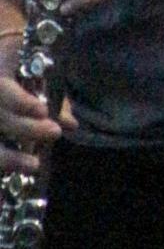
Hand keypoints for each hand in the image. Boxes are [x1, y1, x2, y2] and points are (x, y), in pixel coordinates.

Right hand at [0, 30, 66, 175]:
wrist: (1, 61)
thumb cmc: (20, 60)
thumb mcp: (35, 68)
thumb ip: (50, 94)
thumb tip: (71, 124)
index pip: (2, 91)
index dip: (20, 102)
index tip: (42, 111)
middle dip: (26, 129)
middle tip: (54, 133)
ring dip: (8, 157)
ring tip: (34, 165)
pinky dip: (1, 170)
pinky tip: (11, 187)